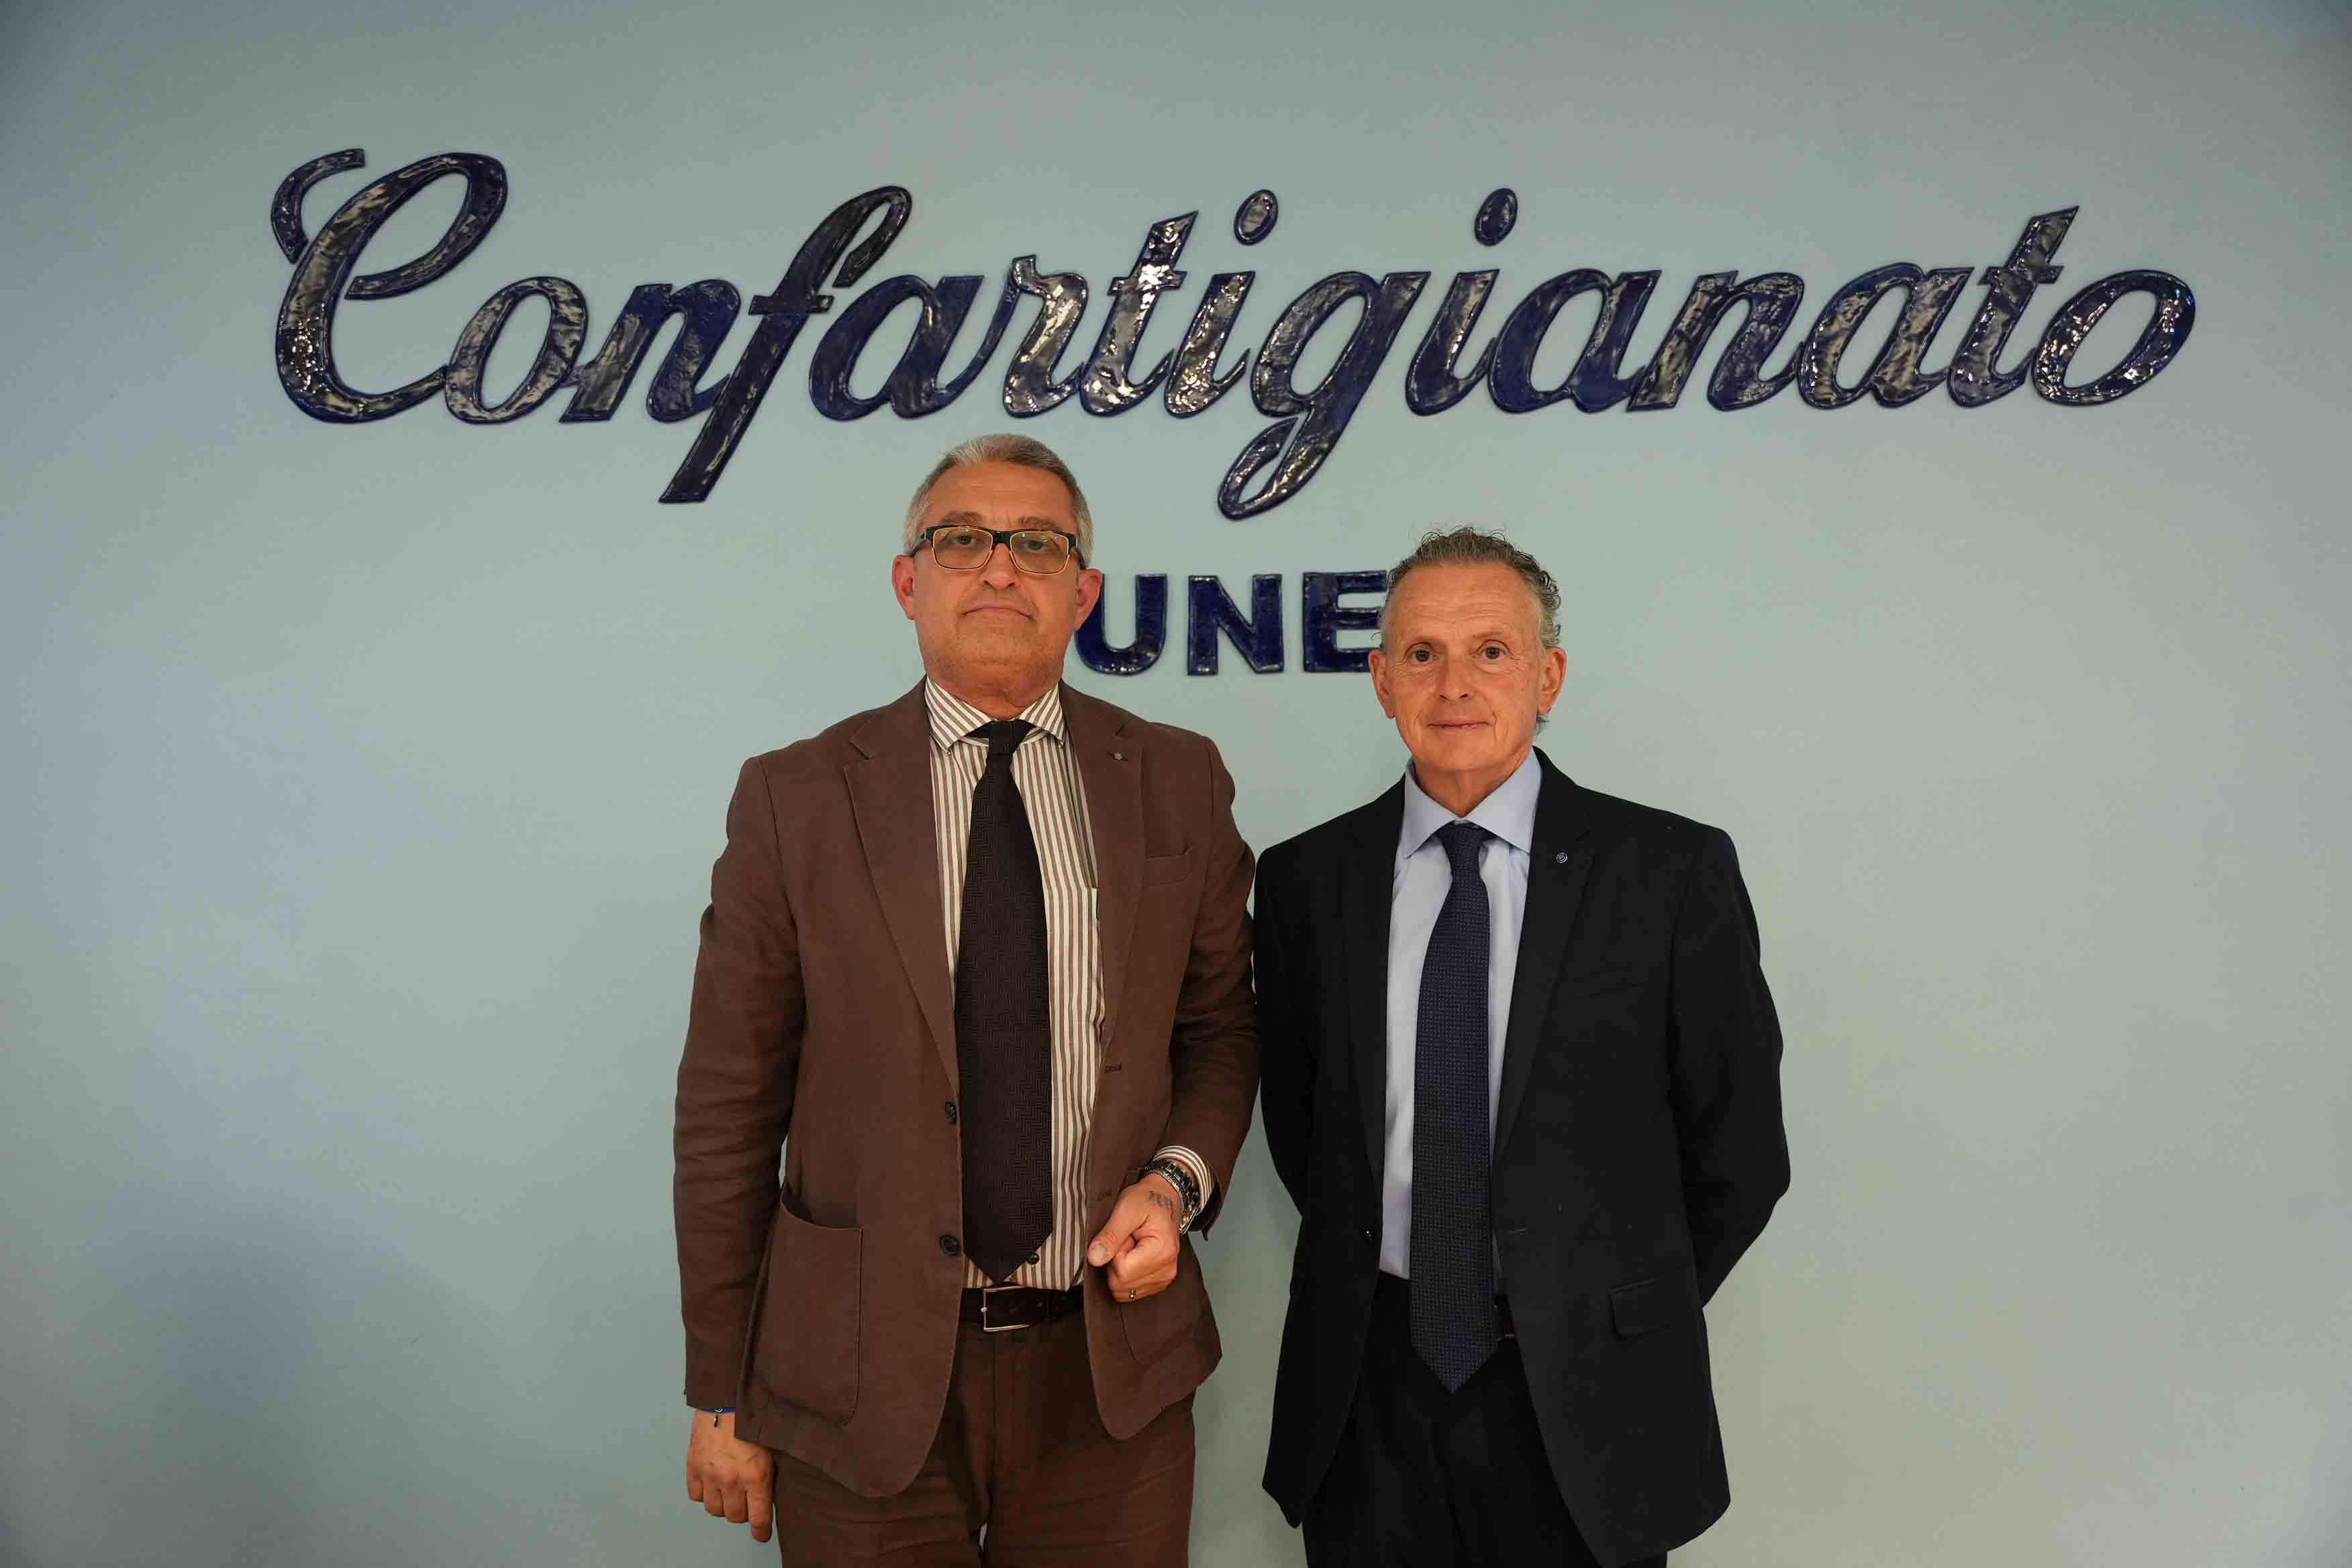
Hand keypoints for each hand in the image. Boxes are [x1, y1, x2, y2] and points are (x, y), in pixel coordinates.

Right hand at [685, 1409, 774, 1542]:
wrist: (727, 1396)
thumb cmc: (753, 1417)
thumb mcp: (772, 1448)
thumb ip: (769, 1474)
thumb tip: (768, 1496)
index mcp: (755, 1475)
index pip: (758, 1517)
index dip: (760, 1530)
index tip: (761, 1534)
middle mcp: (731, 1480)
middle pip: (735, 1516)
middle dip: (743, 1513)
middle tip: (747, 1502)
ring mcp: (710, 1474)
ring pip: (715, 1510)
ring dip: (723, 1505)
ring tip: (729, 1493)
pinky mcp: (693, 1466)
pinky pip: (697, 1496)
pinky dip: (705, 1494)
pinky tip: (712, 1484)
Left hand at [1088, 1173, 1182, 1302]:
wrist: (1163, 1198)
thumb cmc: (1147, 1200)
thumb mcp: (1125, 1209)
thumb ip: (1110, 1235)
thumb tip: (1094, 1259)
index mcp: (1162, 1252)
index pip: (1121, 1272)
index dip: (1113, 1254)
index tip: (1123, 1236)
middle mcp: (1166, 1271)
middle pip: (1121, 1285)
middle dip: (1115, 1262)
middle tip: (1125, 1239)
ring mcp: (1163, 1279)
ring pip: (1123, 1291)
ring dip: (1119, 1269)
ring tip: (1130, 1245)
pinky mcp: (1158, 1282)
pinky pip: (1130, 1291)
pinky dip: (1125, 1275)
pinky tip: (1133, 1255)